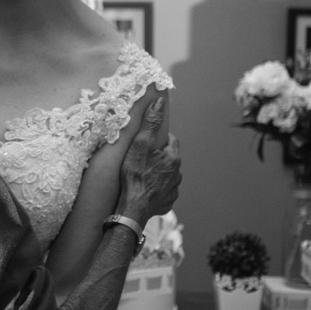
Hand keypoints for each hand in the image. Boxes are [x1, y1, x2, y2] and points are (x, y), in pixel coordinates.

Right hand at [118, 98, 181, 221]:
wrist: (133, 207)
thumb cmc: (135, 174)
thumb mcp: (140, 144)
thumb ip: (151, 123)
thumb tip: (159, 102)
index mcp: (173, 158)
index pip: (172, 141)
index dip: (160, 139)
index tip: (149, 140)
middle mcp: (177, 174)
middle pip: (170, 159)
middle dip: (159, 157)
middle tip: (143, 158)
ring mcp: (173, 190)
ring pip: (167, 176)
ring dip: (158, 174)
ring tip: (143, 175)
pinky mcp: (167, 203)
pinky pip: (163, 192)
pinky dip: (156, 190)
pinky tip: (145, 190)